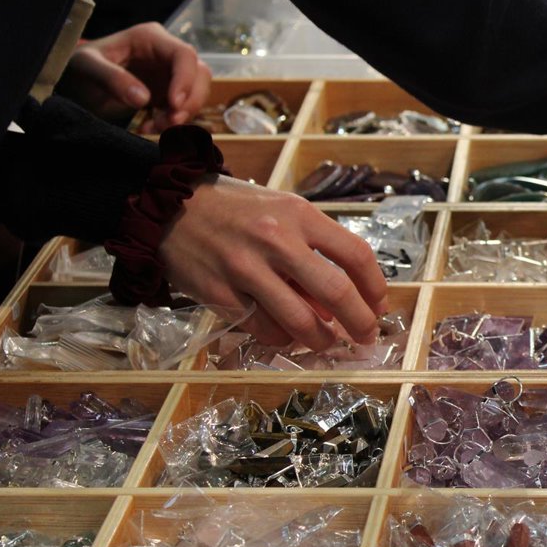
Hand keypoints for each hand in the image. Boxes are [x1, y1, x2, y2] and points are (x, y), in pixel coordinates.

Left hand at [59, 22, 211, 131]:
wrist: (74, 83)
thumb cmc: (78, 68)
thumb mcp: (87, 68)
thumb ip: (112, 78)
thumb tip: (144, 99)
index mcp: (150, 38)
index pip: (184, 55)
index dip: (185, 80)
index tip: (173, 105)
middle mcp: (166, 53)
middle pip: (199, 74)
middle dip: (189, 101)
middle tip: (168, 122)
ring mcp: (169, 73)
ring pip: (197, 93)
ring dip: (182, 115)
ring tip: (153, 127)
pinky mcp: (168, 92)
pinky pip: (184, 108)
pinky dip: (173, 122)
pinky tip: (149, 127)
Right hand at [159, 176, 388, 350]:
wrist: (169, 205)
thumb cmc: (236, 208)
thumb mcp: (282, 211)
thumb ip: (313, 249)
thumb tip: (341, 301)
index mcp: (299, 215)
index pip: (355, 254)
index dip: (374, 286)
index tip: (378, 304)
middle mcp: (275, 240)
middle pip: (336, 293)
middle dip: (359, 322)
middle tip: (365, 336)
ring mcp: (244, 269)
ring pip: (299, 321)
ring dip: (321, 340)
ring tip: (326, 342)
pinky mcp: (217, 293)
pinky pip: (262, 329)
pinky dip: (281, 338)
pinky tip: (285, 334)